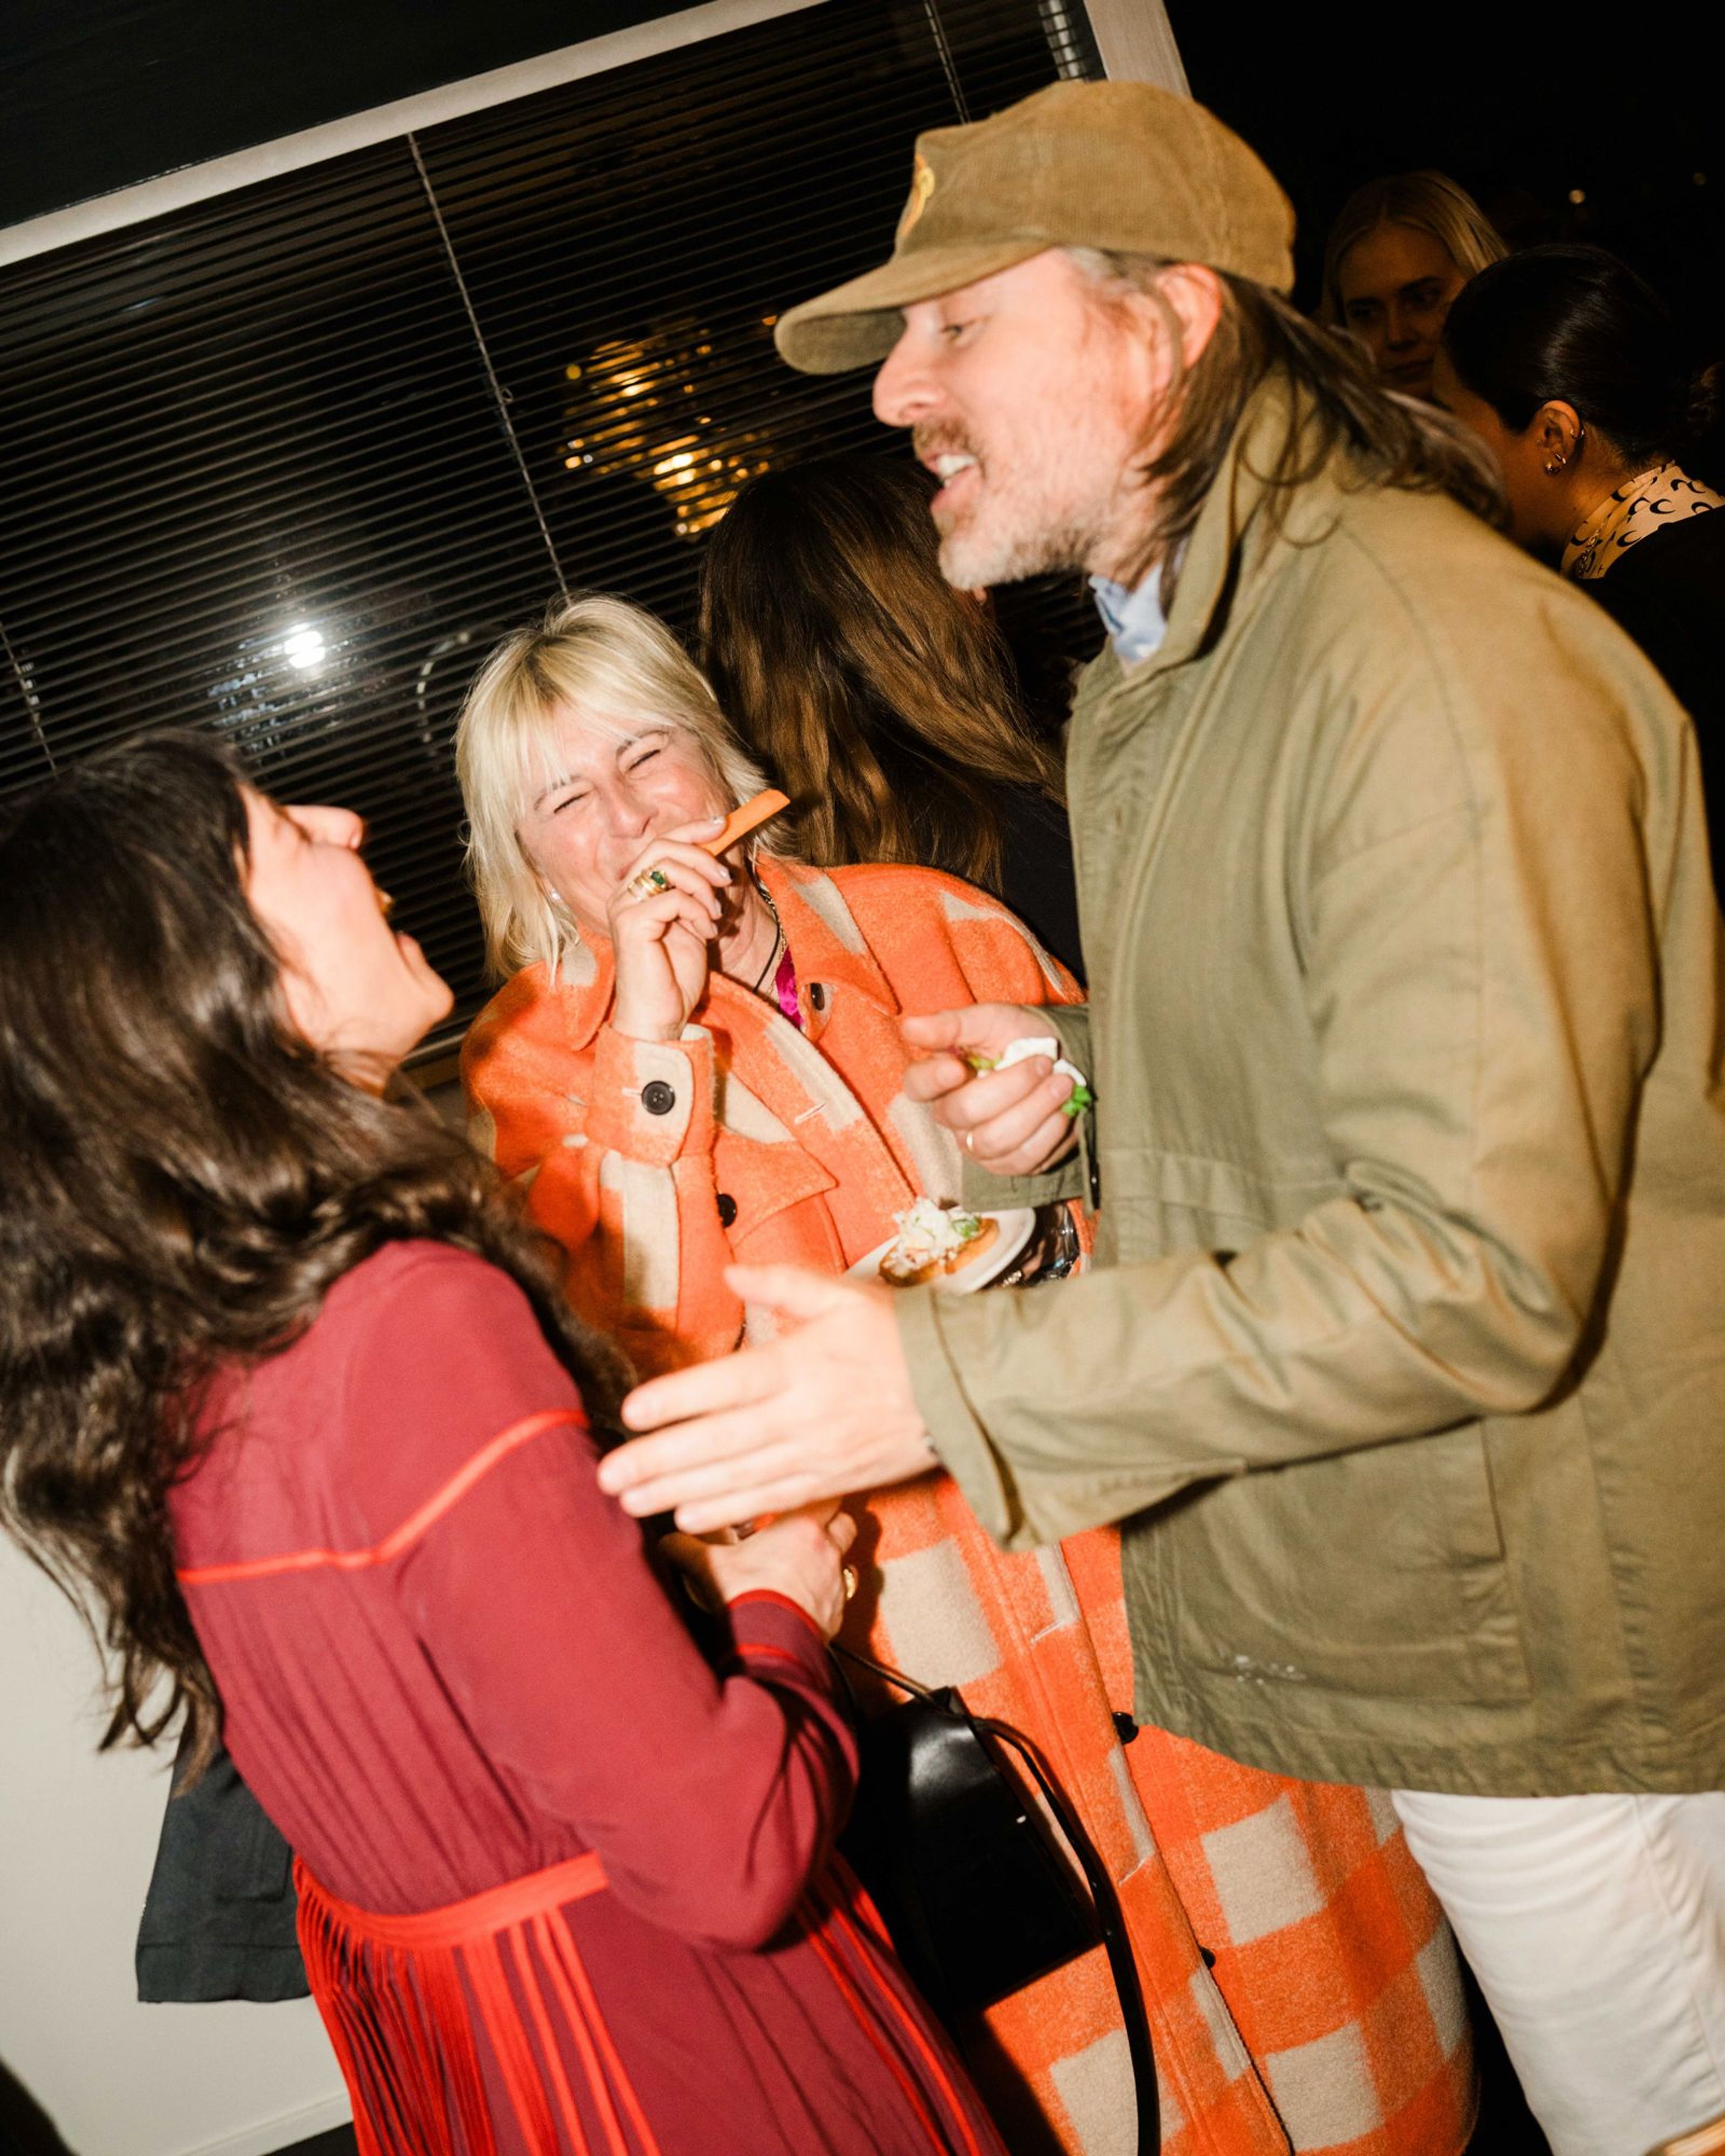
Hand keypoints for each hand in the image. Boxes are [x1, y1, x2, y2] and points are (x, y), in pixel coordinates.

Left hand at [599, 1266, 937, 1531]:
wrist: (964, 1390)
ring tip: (628, 1502)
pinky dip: (727, 1513)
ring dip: (678, 1491)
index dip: (676, 1400)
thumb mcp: (843, 1295)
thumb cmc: (898, 1336)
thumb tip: (731, 1272)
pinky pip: (770, 1501)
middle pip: (719, 1442)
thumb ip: (783, 1283)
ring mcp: (815, 1455)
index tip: (630, 1413)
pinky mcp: (830, 1481)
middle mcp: (802, 1416)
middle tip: (606, 1476)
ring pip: (736, 1479)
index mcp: (801, 1365)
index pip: (726, 1384)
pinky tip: (686, 1518)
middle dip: (659, 1461)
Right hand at [607, 820, 730, 1041]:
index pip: (662, 843)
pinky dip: (698, 911)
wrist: (660, 1016)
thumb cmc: (674, 974)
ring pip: (668, 867)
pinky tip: (706, 932)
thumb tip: (719, 859)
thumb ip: (698, 891)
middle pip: (663, 846)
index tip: (723, 823)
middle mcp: (623, 893)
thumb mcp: (694, 922)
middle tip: (725, 879)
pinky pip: (673, 898)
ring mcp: (623, 907)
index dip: (694, 829)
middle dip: (702, 855)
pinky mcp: (630, 924)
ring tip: (716, 916)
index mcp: (636, 888)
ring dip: (703, 887)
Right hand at [660, 1502, 858, 1639]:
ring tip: (805, 1564)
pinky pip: (838, 1595)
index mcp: (801, 1527)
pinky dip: (826, 1594)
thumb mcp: (708, 1566)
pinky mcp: (837, 1613)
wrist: (768, 1646)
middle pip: (845, 1522)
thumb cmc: (744, 1597)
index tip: (803, 1494)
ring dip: (829, 1559)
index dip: (817, 1492)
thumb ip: (686, 1547)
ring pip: (844, 1559)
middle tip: (808, 1527)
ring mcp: (836, 1582)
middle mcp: (827, 1550)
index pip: (826, 1493)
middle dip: (831, 1522)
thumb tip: (666, 1541)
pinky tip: (804, 1598)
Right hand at [901, 1004, 1080, 1178]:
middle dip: (1012, 1086)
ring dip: (1035, 1109)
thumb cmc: (1019, 1036)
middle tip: (1044, 1063)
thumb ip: (952, 1024)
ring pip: (995, 1141)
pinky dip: (1049, 1132)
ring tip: (1062, 1083)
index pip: (917, 1085)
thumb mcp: (991, 1020)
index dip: (933, 1080)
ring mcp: (978, 1144)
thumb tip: (909, 1027)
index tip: (957, 1067)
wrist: (1064, 1058)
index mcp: (940, 1076)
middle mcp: (952, 1115)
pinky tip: (1062, 1110)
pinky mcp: (1008, 1164)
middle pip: (964, 1112)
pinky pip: (1023, 1159)